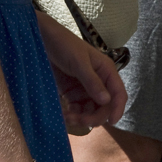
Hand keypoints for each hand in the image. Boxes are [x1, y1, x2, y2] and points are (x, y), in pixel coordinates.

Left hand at [35, 11, 126, 127]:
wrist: (43, 39)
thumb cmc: (64, 45)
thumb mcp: (79, 62)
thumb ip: (92, 81)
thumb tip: (107, 101)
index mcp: (106, 71)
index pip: (119, 94)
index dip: (117, 109)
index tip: (111, 122)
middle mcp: (99, 82)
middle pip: (104, 107)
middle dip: (94, 116)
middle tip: (80, 120)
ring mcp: (85, 88)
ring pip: (90, 110)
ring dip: (81, 118)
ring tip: (67, 117)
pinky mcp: (72, 93)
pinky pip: (77, 109)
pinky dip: (72, 115)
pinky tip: (64, 114)